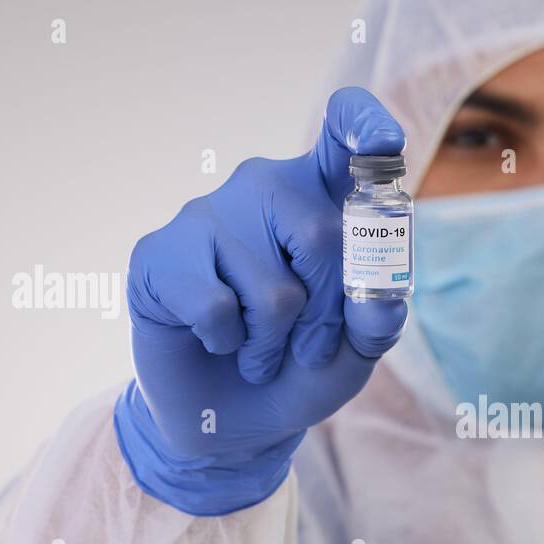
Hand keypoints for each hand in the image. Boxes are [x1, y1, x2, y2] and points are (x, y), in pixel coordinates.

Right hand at [113, 87, 408, 514]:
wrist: (231, 417)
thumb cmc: (299, 366)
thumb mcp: (355, 350)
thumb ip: (376, 320)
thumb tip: (378, 302)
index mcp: (321, 194)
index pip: (344, 135)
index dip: (364, 126)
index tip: (384, 140)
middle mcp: (264, 187)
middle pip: (321, 237)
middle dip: (326, 314)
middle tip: (307, 345)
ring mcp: (207, 213)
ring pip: (273, 289)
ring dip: (273, 343)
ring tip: (258, 347)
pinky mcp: (159, 252)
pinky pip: (215, 307)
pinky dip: (226, 344)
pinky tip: (214, 338)